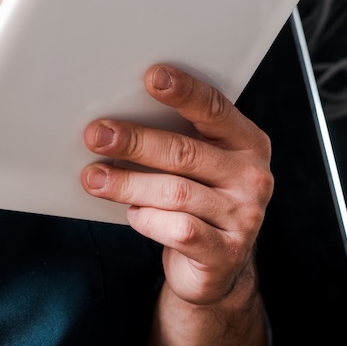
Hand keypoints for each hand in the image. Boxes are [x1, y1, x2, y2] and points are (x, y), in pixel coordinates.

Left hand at [82, 65, 272, 305]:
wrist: (218, 269)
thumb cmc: (199, 204)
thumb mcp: (197, 168)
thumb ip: (177, 141)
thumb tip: (117, 119)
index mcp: (248, 143)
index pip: (215, 109)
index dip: (183, 91)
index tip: (151, 76)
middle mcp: (252, 177)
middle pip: (186, 151)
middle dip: (136, 141)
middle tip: (97, 135)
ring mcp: (244, 216)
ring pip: (176, 192)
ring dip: (128, 183)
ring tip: (94, 178)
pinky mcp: (226, 252)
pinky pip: (179, 229)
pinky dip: (148, 219)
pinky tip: (132, 214)